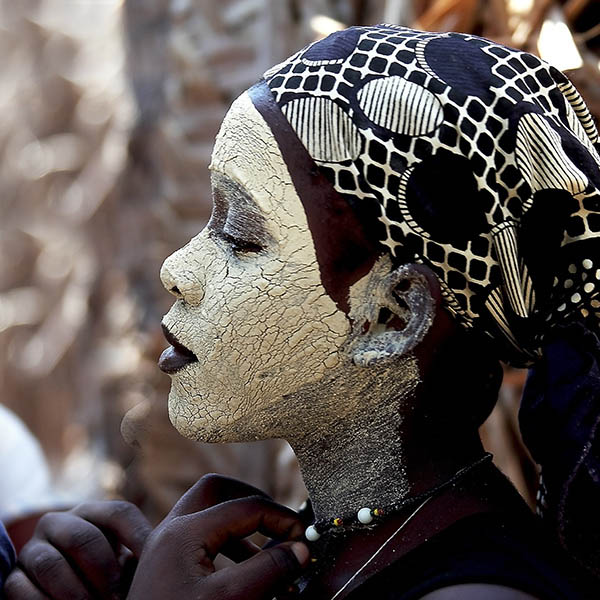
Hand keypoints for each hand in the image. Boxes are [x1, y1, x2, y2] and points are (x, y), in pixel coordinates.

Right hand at [4, 501, 150, 598]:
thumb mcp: (123, 557)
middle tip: (120, 598)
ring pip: (51, 565)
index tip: (155, 563)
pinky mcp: (13, 578)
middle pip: (84, 539)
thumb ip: (143, 547)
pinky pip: (21, 589)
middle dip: (105, 574)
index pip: (119, 513)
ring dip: (76, 595)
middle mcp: (60, 523)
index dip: (139, 537)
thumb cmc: (106, 575)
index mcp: (94, 513)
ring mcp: (33, 550)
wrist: (64, 596)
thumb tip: (173, 545)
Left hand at [127, 474, 309, 599]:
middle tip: (277, 521)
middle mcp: (170, 531)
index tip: (303, 537)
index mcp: (184, 532)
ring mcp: (165, 548)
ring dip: (239, 524)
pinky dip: (225, 543)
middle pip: (216, 490)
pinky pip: (199, 537)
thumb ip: (270, 570)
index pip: (245, 506)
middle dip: (251, 500)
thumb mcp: (231, 599)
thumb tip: (300, 549)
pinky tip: (241, 569)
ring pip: (205, 511)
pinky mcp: (166, 567)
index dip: (281, 518)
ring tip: (264, 551)